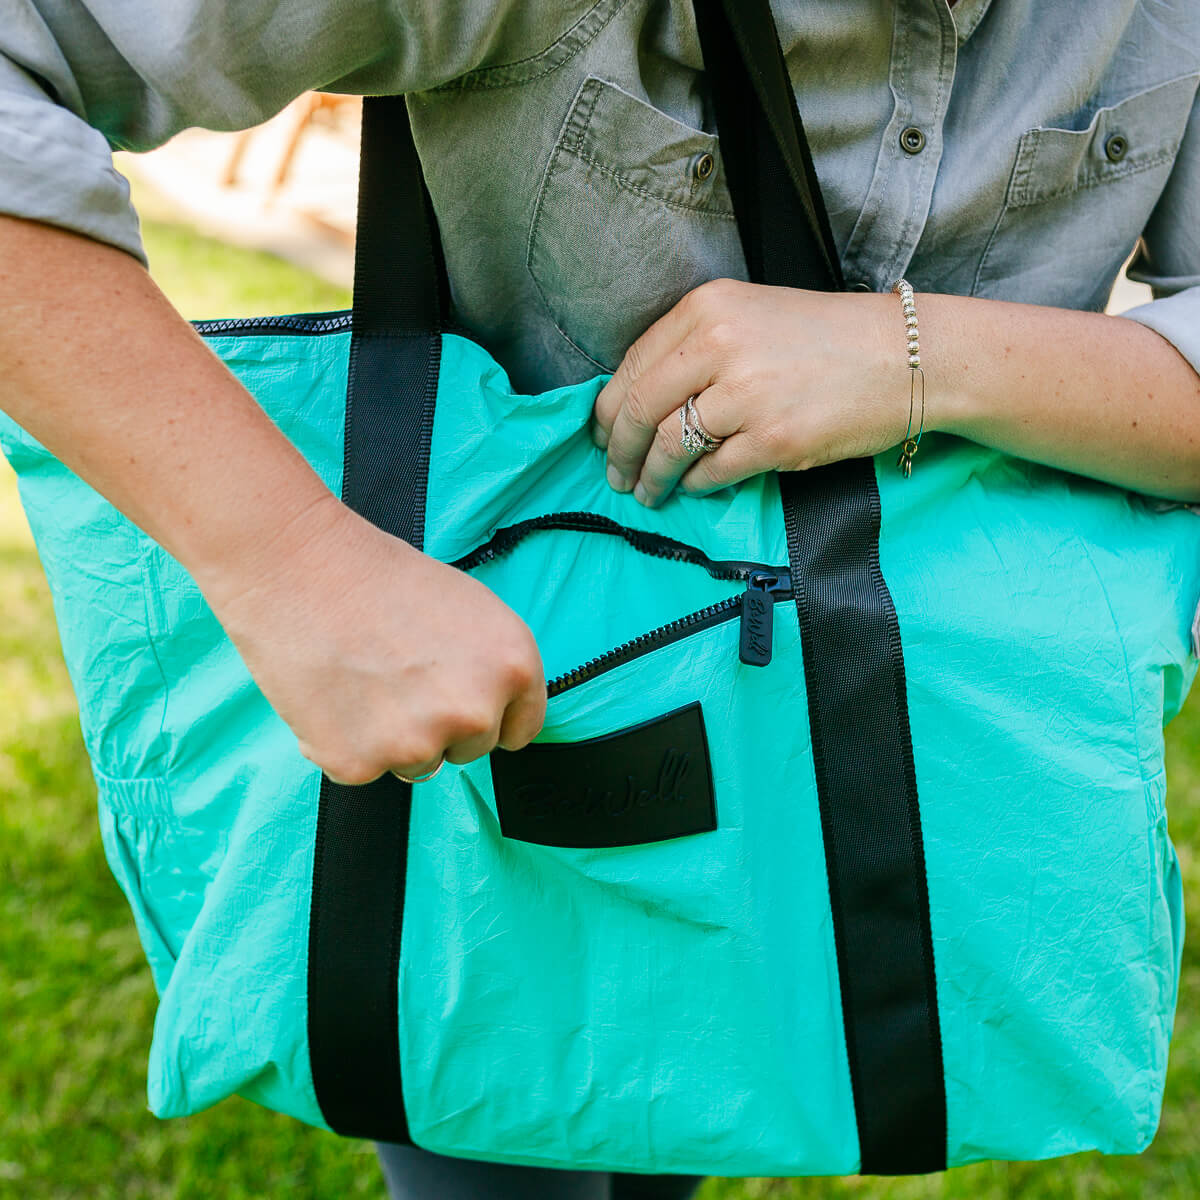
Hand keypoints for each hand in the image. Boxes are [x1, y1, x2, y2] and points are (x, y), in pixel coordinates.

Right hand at [205, 496, 545, 784]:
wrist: (301, 568)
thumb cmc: (381, 577)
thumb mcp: (472, 609)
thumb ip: (491, 666)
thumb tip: (492, 707)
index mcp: (514, 666)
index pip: (520, 727)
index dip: (491, 715)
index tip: (464, 702)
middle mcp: (476, 711)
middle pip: (471, 749)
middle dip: (441, 724)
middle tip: (400, 675)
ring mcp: (419, 743)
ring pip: (417, 763)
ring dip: (394, 738)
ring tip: (364, 679)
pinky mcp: (360, 763)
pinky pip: (361, 768)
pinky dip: (344, 742)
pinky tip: (332, 695)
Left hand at [591, 278, 915, 506]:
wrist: (905, 356)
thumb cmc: (828, 338)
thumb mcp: (752, 315)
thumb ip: (695, 347)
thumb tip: (639, 400)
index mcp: (707, 308)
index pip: (632, 366)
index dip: (607, 410)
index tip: (601, 435)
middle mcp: (719, 344)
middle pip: (637, 410)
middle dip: (617, 451)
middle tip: (615, 473)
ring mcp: (746, 395)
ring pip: (668, 448)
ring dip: (651, 478)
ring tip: (647, 492)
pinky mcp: (774, 440)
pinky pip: (711, 473)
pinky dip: (697, 486)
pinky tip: (696, 487)